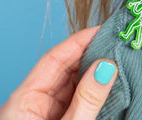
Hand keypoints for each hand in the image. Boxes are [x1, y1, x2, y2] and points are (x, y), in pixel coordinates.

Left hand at [0, 26, 116, 119]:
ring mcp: (45, 112)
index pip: (54, 58)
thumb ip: (87, 99)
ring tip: (117, 59)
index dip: (79, 41)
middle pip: (64, 67)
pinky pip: (77, 96)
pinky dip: (94, 88)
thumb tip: (107, 66)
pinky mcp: (58, 119)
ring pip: (73, 81)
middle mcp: (33, 102)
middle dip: (91, 53)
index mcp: (23, 101)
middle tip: (116, 42)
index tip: (102, 29)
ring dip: (95, 71)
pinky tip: (109, 80)